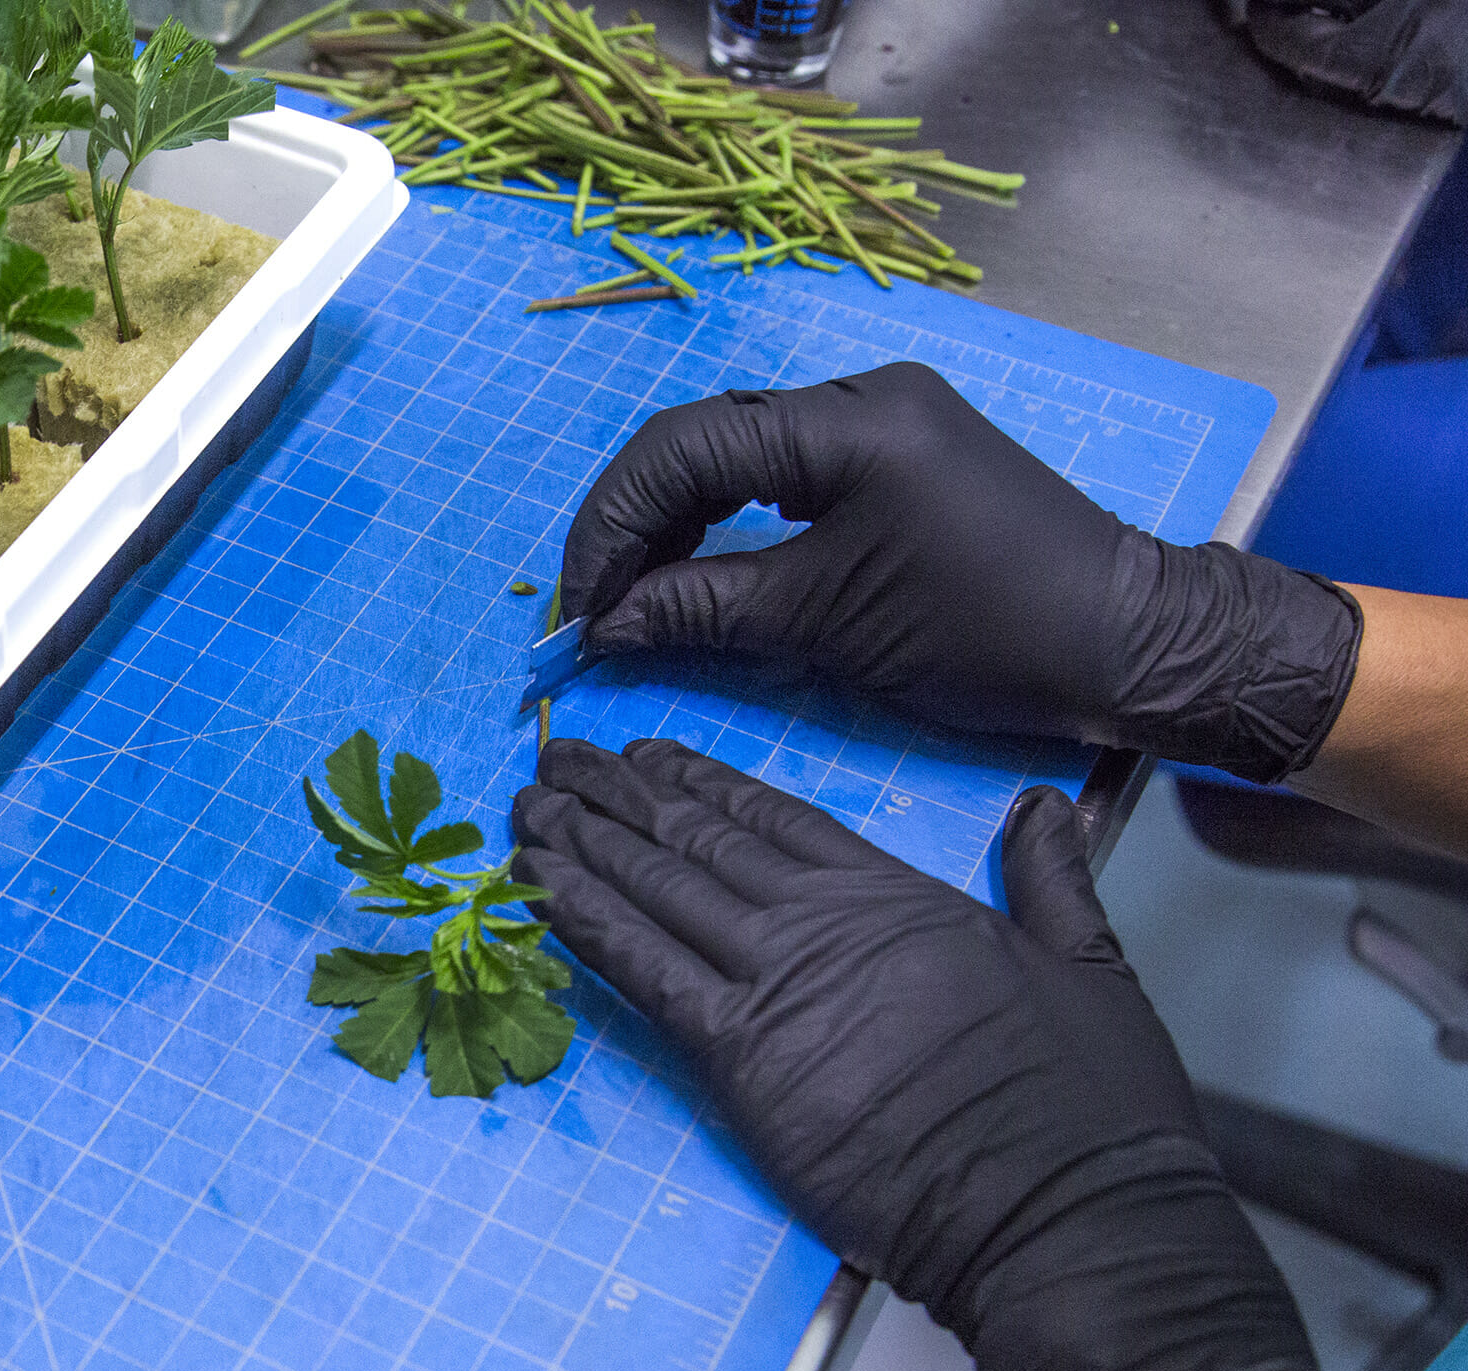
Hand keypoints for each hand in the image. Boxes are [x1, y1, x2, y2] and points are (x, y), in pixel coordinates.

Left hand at [510, 738, 1357, 1370]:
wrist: (1063, 1208)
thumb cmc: (1086, 1107)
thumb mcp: (1088, 962)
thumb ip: (1048, 876)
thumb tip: (1040, 810)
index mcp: (899, 898)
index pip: (775, 819)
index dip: (701, 782)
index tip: (647, 754)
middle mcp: (828, 927)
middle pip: (697, 843)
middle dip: (618, 797)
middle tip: (555, 761)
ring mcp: (781, 989)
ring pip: (657, 894)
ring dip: (582, 848)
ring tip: (525, 811)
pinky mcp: (745, 1062)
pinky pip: (645, 976)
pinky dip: (585, 927)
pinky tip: (538, 892)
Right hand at [558, 361, 1362, 784]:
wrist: (1126, 640)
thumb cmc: (986, 633)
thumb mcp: (826, 628)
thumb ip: (702, 611)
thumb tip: (603, 625)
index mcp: (846, 424)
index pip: (682, 449)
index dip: (610, 526)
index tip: (578, 606)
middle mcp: (860, 396)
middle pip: (700, 438)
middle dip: (632, 522)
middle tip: (592, 605)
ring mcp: (883, 418)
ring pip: (736, 452)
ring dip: (674, 522)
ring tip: (634, 598)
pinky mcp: (899, 452)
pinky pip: (783, 472)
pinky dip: (728, 522)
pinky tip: (698, 572)